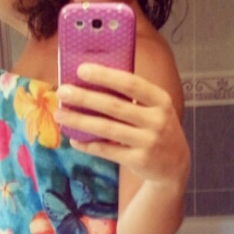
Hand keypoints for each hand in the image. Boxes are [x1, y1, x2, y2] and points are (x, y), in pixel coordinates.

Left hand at [54, 63, 189, 186]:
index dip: (105, 76)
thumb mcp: (153, 108)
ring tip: (59, 114)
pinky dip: (88, 145)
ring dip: (79, 121)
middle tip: (62, 92)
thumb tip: (89, 82)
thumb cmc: (155, 127)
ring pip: (107, 129)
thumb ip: (130, 97)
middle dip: (85, 98)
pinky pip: (107, 150)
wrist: (175, 164)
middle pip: (114, 106)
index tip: (81, 70)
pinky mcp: (139, 160)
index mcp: (160, 100)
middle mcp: (157, 120)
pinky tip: (73, 139)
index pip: (131, 83)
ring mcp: (149, 141)